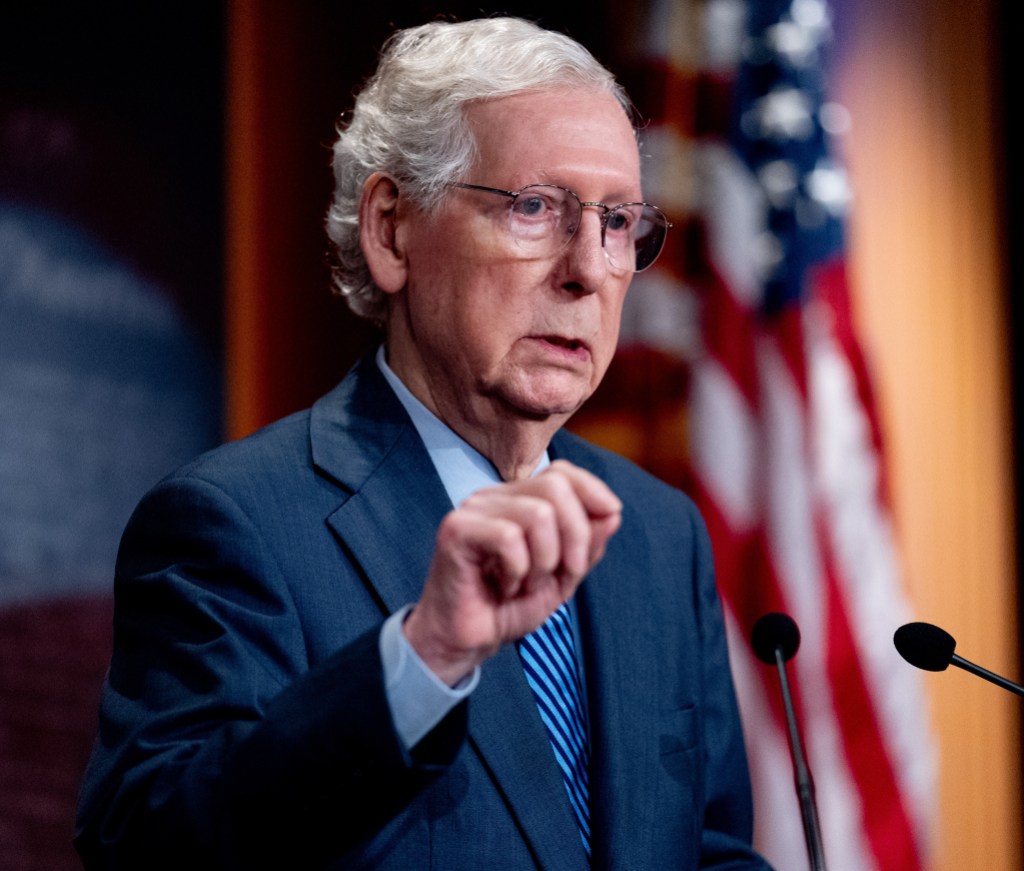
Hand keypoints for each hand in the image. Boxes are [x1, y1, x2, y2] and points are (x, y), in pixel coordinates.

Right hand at [403, 460, 621, 685]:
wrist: (466, 642)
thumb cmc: (508, 607)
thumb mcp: (562, 577)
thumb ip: (587, 545)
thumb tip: (613, 511)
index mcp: (519, 500)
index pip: (563, 472)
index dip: (593, 492)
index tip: (610, 518)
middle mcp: (495, 496)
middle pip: (556, 487)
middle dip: (576, 535)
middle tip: (565, 573)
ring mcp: (473, 509)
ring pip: (537, 514)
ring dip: (545, 561)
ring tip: (527, 584)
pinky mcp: (456, 528)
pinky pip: (508, 538)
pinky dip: (517, 571)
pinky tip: (504, 586)